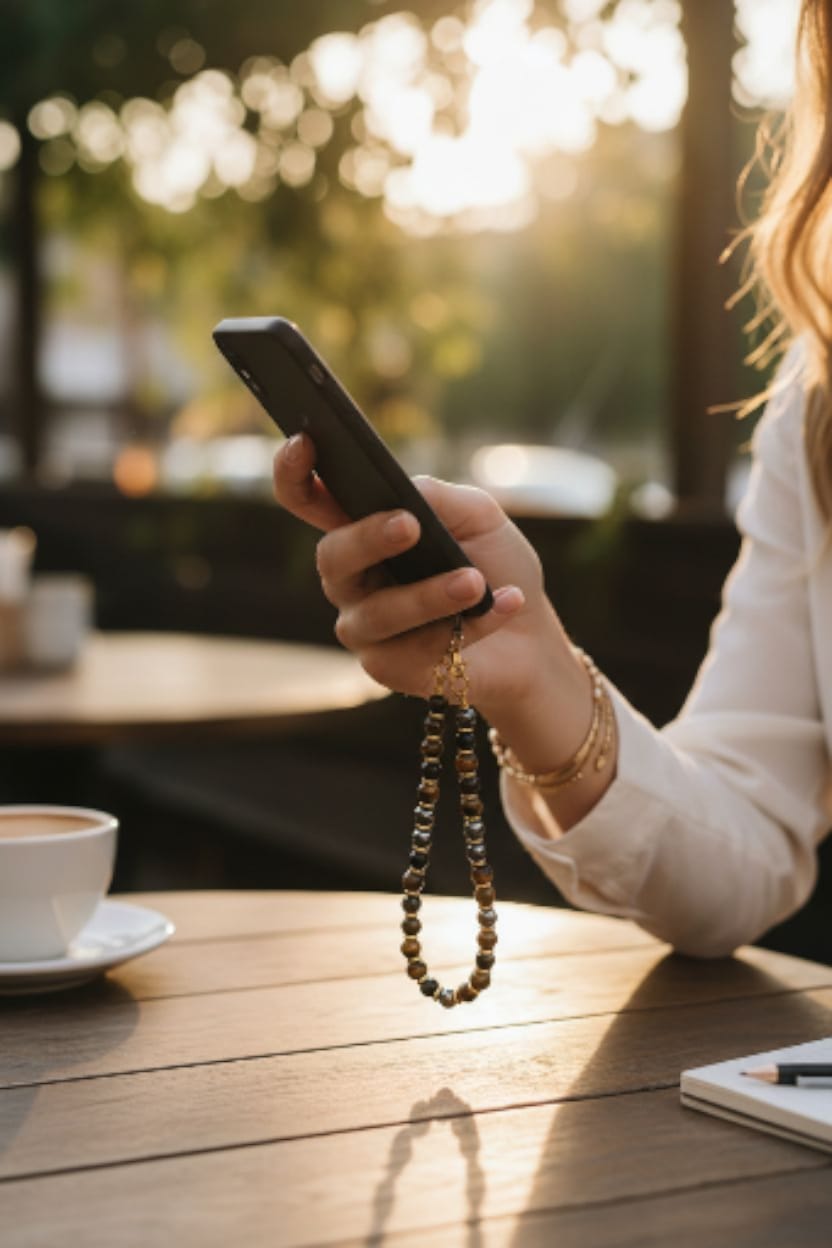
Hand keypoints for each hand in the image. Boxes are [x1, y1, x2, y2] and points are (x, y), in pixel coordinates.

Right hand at [272, 432, 564, 714]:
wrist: (530, 635)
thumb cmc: (495, 564)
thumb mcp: (477, 516)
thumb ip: (438, 497)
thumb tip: (404, 492)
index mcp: (361, 529)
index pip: (308, 499)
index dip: (292, 472)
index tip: (304, 442)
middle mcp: (350, 578)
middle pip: (332, 557)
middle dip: (368, 539)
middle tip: (409, 524)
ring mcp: (363, 626)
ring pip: (378, 612)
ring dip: (429, 595)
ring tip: (476, 582)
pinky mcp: (387, 668)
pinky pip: (417, 648)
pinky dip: (469, 624)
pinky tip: (505, 603)